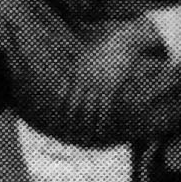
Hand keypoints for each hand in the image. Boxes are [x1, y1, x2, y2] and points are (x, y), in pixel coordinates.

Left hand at [58, 17, 164, 134]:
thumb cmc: (107, 47)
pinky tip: (101, 131)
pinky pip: (104, 108)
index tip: (57, 124)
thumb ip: (79, 66)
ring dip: (86, 127)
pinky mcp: (111, 87)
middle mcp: (83, 81)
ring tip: (84, 141)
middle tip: (68, 138)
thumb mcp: (87, 55)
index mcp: (76, 73)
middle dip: (70, 124)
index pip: (63, 96)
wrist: (122, 40)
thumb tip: (74, 73)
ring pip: (88, 111)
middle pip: (73, 107)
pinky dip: (102, 121)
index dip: (61, 112)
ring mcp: (97, 84)